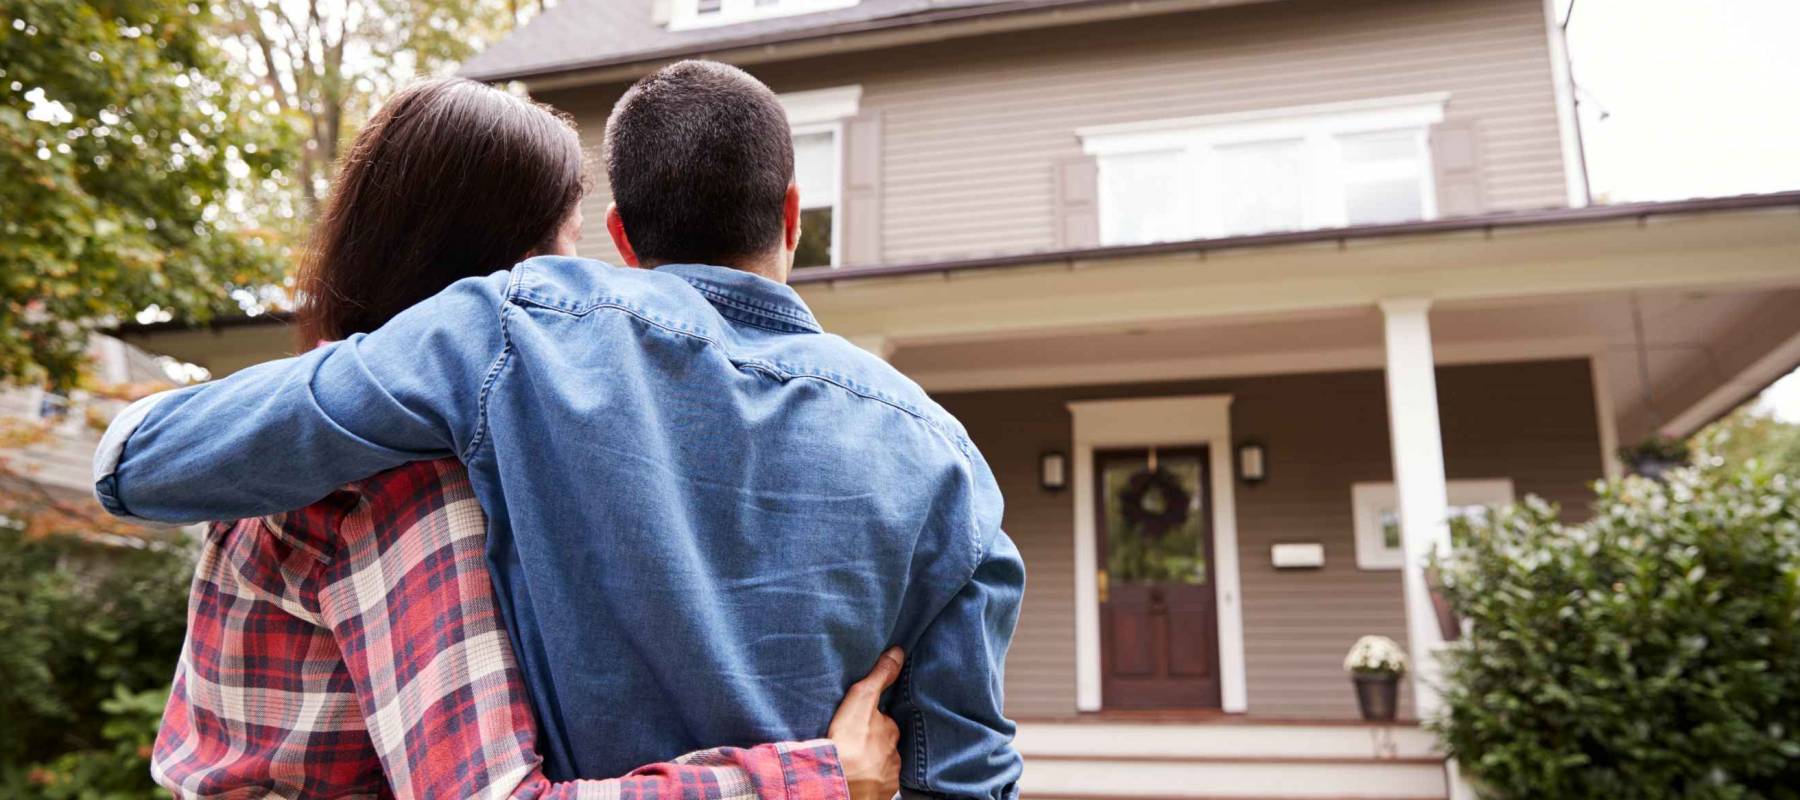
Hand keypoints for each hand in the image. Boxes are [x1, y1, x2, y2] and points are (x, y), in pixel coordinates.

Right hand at [827, 647, 904, 799]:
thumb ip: (880, 676)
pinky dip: (869, 781)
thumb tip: (898, 652)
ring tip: (855, 761)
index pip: (887, 722)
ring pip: (882, 765)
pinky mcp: (880, 795)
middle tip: (857, 743)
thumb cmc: (849, 742)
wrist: (839, 783)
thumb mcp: (862, 699)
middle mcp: (895, 755)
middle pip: (885, 745)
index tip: (864, 722)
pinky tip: (856, 777)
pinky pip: (877, 785)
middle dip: (875, 743)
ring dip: (872, 763)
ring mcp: (888, 777)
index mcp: (891, 731)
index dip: (876, 720)